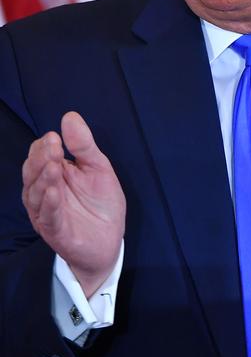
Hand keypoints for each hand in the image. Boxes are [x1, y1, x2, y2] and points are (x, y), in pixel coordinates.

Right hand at [21, 111, 125, 297]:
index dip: (45, 147)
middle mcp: (44, 192)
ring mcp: (47, 212)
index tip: (54, 136)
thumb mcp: (98, 168)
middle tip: (52, 146)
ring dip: (44, 179)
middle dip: (42, 159)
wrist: (110, 239)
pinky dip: (49, 204)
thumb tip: (70, 116)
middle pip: (34, 173)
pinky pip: (48, 216)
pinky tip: (53, 192)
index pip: (40, 156)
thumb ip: (84, 146)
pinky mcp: (55, 231)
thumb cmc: (101, 203)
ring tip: (53, 165)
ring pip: (36, 194)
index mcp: (53, 175)